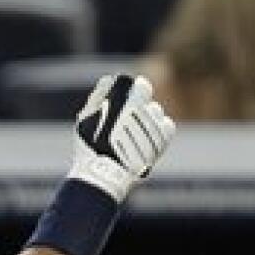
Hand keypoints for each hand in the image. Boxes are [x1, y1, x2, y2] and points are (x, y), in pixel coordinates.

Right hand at [69, 73, 174, 202]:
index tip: (126, 93)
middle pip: (145, 95)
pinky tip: (148, 134)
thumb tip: (110, 78)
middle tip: (126, 115)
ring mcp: (154, 126)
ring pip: (156, 110)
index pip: (135, 84)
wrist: (105, 175)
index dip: (130, 87)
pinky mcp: (163, 140)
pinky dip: (159, 127)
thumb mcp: (86, 118)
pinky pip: (167, 125)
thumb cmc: (91, 146)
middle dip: (137, 102)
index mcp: (125, 102)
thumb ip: (98, 95)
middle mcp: (143, 111)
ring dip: (148, 115)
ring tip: (136, 129)